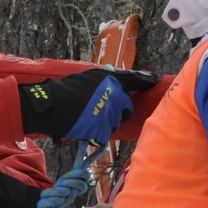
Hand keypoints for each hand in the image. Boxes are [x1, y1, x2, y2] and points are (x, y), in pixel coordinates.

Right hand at [18, 69, 155, 143]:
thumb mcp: (87, 77)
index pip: (136, 79)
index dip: (147, 80)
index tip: (154, 80)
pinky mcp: (103, 131)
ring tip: (90, 117)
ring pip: (116, 121)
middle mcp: (116, 98)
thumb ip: (105, 78)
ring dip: (108, 121)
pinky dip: (97, 131)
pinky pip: (105, 132)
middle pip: (127, 106)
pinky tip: (86, 126)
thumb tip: (115, 74)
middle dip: (119, 108)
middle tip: (104, 109)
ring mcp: (111, 116)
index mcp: (112, 81)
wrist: (52, 107)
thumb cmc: (66, 89)